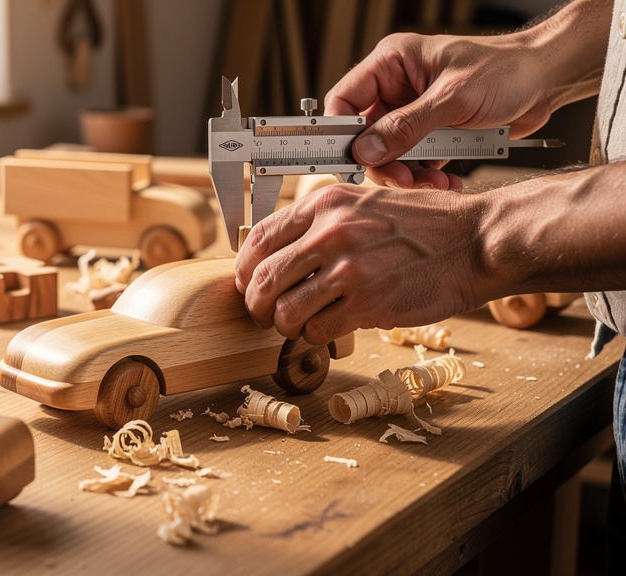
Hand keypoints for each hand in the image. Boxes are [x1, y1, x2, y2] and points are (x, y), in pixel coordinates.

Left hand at [234, 183, 489, 343]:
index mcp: (325, 204)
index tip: (247, 283)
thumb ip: (320, 223)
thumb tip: (276, 255)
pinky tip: (329, 327)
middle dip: (255, 305)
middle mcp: (330, 234)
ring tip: (299, 324)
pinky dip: (315, 336)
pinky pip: (316, 331)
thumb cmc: (423, 225)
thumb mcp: (364, 203)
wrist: (474, 242)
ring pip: (284, 312)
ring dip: (285, 325)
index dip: (244, 269)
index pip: (258, 239)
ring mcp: (348, 271)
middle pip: (261, 280)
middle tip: (264, 314)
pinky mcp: (367, 305)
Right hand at [325, 31, 567, 189]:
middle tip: (403, 180)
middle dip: (385, 162)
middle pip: (366, 135)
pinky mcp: (431, 132)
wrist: (547, 82)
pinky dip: (427, 176)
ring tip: (435, 183)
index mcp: (392, 63)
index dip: (342, 132)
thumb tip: (364, 151)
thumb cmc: (506, 71)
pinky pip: (414, 161)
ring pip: (390, 154)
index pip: (345, 99)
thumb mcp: (453, 99)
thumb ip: (406, 127)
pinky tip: (447, 182)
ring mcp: (413, 111)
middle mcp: (396, 87)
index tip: (349, 160)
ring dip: (409, 174)